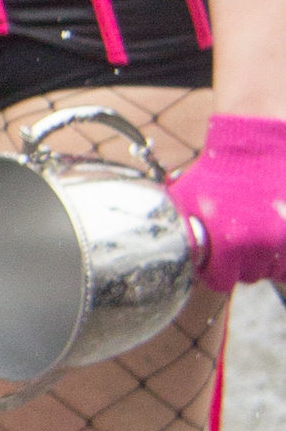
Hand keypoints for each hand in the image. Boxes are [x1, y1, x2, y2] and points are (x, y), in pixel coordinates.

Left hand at [169, 114, 285, 288]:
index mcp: (230, 244)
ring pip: (272, 268)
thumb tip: (156, 246)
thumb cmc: (219, 171)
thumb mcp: (186, 198)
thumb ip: (177, 229)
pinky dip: (283, 252)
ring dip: (265, 257)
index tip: (217, 256)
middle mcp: (260, 246)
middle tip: (238, 238)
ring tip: (257, 230)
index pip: (222, 281)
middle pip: (249, 275)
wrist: (259, 149)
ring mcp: (284, 241)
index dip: (217, 269)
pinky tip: (273, 233)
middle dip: (242, 262)